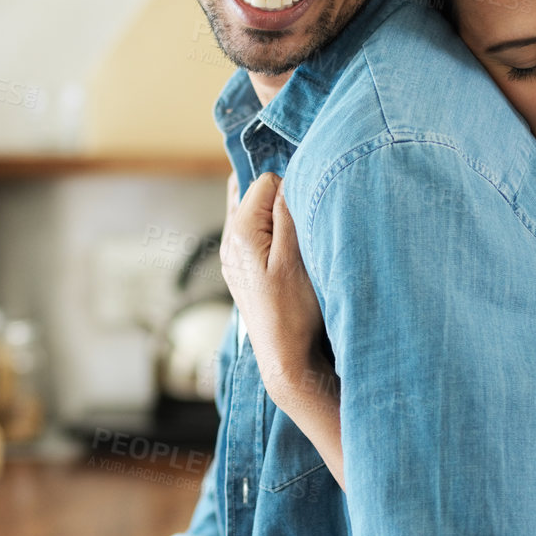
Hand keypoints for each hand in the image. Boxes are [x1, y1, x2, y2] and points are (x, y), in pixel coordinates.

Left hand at [219, 172, 329, 403]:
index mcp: (241, 232)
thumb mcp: (297, 256)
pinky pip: (252, 233)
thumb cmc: (294, 311)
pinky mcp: (241, 268)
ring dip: (274, 215)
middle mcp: (229, 241)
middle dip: (278, 197)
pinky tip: (285, 249)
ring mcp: (232, 256)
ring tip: (295, 237)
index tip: (305, 212)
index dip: (290, 188)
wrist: (284, 357)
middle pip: (252, 193)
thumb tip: (286, 178)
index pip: (264, 181)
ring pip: (252, 212)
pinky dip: (269, 231)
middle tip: (301, 222)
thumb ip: (287, 213)